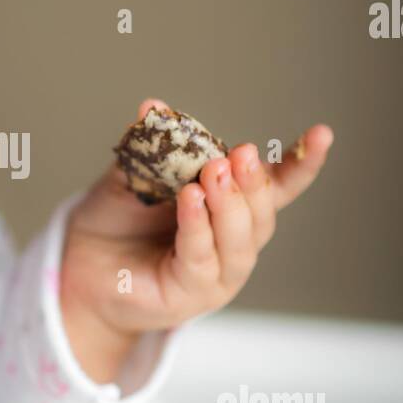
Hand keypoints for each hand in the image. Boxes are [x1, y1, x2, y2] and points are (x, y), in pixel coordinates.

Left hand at [60, 97, 334, 380]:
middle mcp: (233, 242)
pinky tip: (191, 200)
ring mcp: (218, 274)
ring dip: (230, 204)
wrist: (80, 261)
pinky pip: (201, 259)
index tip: (322, 135)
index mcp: (230, 207)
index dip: (301, 163)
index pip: (278, 187)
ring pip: (240, 241)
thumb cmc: (116, 218)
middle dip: (254, 182)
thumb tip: (154, 107)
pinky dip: (198, 227)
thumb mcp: (135, 173)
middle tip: (239, 154)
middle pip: (261, 214)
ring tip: (214, 172)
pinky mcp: (191, 295)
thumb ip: (151, 146)